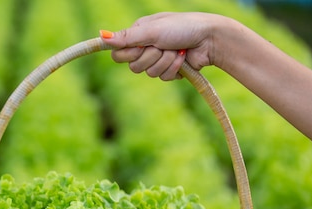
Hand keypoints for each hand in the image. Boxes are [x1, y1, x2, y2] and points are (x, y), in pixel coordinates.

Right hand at [101, 12, 219, 79]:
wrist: (210, 39)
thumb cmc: (182, 27)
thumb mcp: (152, 30)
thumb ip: (127, 37)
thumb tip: (101, 36)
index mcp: (139, 34)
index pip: (118, 53)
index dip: (128, 54)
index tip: (140, 47)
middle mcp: (146, 47)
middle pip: (133, 67)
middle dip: (150, 57)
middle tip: (163, 46)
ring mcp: (158, 59)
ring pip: (149, 73)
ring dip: (165, 62)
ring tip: (177, 50)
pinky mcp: (169, 70)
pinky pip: (162, 77)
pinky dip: (174, 68)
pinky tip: (183, 58)